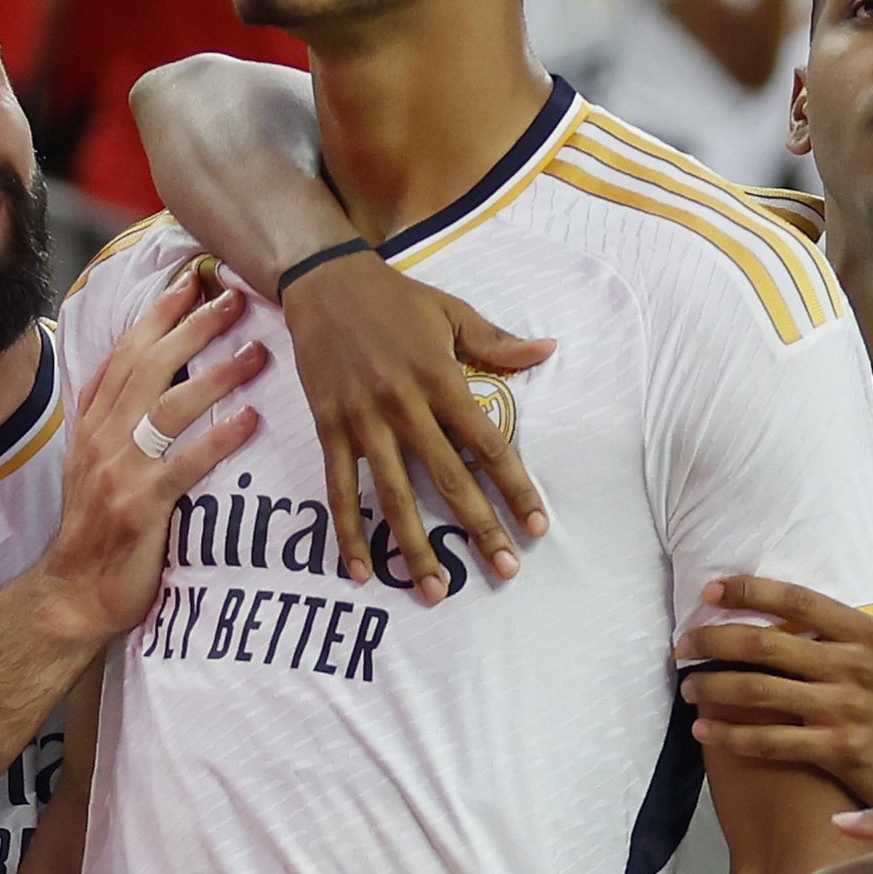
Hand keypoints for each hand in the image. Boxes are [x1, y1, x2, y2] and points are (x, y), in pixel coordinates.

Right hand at [41, 273, 268, 644]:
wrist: (74, 594)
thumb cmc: (98, 528)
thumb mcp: (97, 463)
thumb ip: (117, 419)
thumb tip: (145, 374)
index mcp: (94, 423)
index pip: (125, 354)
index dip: (157, 315)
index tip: (189, 281)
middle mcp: (102, 438)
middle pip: (149, 367)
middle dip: (192, 328)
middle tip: (234, 300)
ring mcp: (119, 471)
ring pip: (168, 408)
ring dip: (216, 375)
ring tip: (258, 353)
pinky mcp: (140, 507)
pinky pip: (184, 465)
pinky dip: (218, 440)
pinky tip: (250, 420)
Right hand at [277, 247, 555, 603]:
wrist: (323, 282)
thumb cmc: (394, 298)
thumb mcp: (451, 312)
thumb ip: (497, 343)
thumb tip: (548, 349)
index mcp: (442, 379)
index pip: (490, 445)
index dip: (517, 489)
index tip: (538, 525)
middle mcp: (405, 406)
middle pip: (449, 480)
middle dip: (480, 529)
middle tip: (506, 570)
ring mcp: (364, 422)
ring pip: (394, 496)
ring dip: (416, 548)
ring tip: (437, 591)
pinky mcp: (329, 429)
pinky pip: (340, 489)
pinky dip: (349, 531)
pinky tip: (362, 570)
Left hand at [679, 529, 872, 805]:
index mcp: (867, 634)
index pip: (798, 600)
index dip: (750, 591)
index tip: (711, 590)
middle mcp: (854, 667)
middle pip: (767, 644)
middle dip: (715, 640)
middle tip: (684, 642)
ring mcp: (844, 709)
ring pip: (760, 692)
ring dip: (713, 687)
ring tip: (689, 686)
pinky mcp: (836, 749)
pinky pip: (771, 742)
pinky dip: (731, 736)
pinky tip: (703, 731)